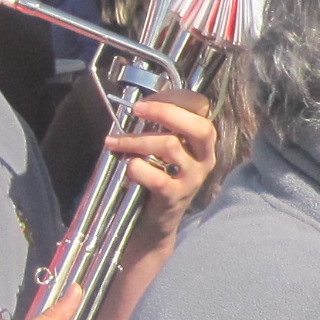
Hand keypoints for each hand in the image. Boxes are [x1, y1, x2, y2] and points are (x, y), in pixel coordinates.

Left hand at [113, 90, 217, 234]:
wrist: (156, 222)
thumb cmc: (157, 177)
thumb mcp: (165, 150)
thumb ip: (160, 127)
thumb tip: (138, 106)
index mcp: (203, 141)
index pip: (202, 108)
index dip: (175, 97)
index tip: (147, 100)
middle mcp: (205, 158)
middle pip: (198, 126)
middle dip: (164, 112)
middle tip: (136, 110)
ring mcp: (193, 178)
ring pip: (170, 146)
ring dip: (136, 140)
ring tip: (114, 142)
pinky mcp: (175, 196)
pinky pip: (157, 177)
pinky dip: (137, 168)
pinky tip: (128, 166)